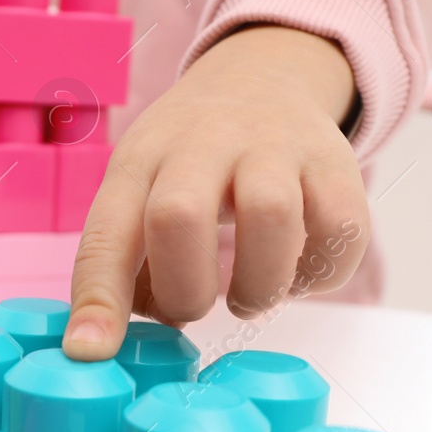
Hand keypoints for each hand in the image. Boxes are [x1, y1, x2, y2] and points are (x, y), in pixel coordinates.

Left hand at [64, 25, 368, 359]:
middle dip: (185, 290)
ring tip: (249, 298)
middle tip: (194, 306)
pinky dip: (319, 275)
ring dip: (258, 287)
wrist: (261, 77)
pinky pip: (341, 230)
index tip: (90, 353)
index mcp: (140, 160)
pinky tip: (296, 272)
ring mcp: (273, 147)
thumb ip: (128, 263)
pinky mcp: (336, 163)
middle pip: (180, 217)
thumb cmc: (186, 164)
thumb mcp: (139, 191)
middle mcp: (202, 144)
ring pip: (270, 218)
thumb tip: (115, 340)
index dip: (98, 297)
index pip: (107, 231)